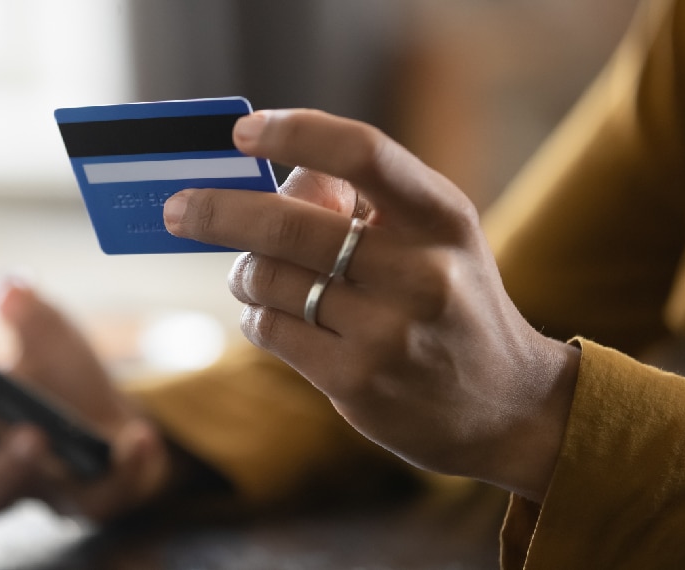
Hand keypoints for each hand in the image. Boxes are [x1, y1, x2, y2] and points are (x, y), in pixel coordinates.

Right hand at [0, 282, 179, 520]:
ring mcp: (24, 487)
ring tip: (32, 432)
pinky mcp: (84, 504)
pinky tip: (138, 440)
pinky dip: (123, 468)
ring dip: (6, 465)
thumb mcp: (55, 339)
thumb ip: (32, 315)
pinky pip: (100, 498)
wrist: (124, 436)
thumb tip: (9, 288)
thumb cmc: (67, 388)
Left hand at [163, 109, 579, 501]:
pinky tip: (276, 315)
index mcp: (443, 217)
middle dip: (217, 211)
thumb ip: (363, 202)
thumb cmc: (451, 304)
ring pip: (267, 278)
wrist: (504, 407)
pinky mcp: (356, 380)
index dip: (296, 133)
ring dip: (242, 272)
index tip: (243, 133)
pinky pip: (268, 328)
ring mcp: (388, 331)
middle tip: (179, 208)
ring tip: (252, 274)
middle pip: (289, 223)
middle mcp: (421, 272)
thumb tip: (271, 182)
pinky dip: (256, 314)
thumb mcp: (434, 238)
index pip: (363, 153)